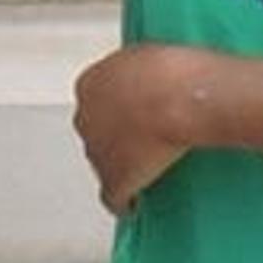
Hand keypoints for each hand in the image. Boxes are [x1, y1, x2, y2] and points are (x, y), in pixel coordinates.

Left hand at [75, 41, 209, 214]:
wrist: (178, 96)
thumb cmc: (172, 71)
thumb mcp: (148, 57)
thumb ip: (136, 72)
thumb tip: (146, 78)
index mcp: (89, 84)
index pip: (97, 101)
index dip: (118, 110)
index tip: (137, 115)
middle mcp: (84, 117)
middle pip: (96, 132)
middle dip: (115, 137)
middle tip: (144, 142)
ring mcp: (96, 151)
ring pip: (102, 163)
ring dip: (120, 166)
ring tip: (146, 171)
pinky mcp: (114, 179)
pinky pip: (113, 197)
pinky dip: (123, 202)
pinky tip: (134, 205)